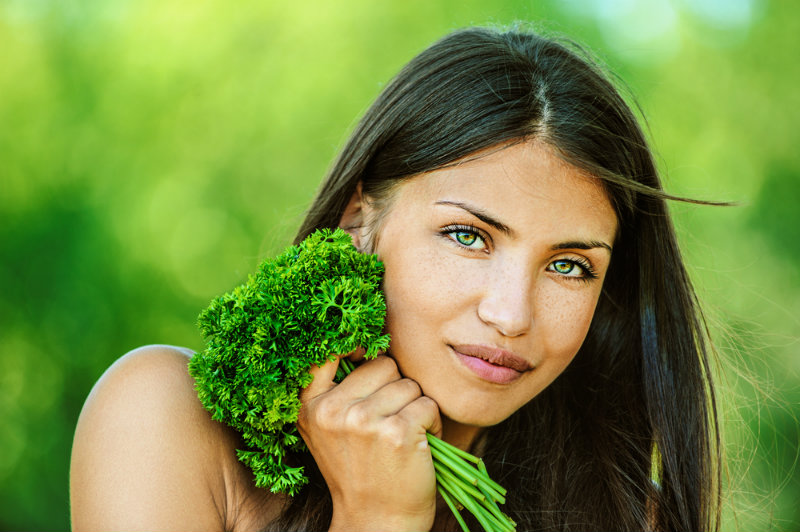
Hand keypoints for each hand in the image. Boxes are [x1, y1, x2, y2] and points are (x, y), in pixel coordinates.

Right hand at [298, 354, 441, 531]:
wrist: (376, 522)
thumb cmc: (358, 472)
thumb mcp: (327, 431)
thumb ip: (334, 391)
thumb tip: (359, 343)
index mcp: (310, 407)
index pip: (329, 352)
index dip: (354, 345)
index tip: (366, 353)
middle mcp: (333, 411)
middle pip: (383, 364)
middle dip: (396, 386)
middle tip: (391, 418)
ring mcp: (364, 421)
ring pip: (409, 384)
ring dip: (416, 406)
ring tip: (404, 435)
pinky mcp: (397, 432)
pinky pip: (427, 404)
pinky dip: (433, 423)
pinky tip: (420, 444)